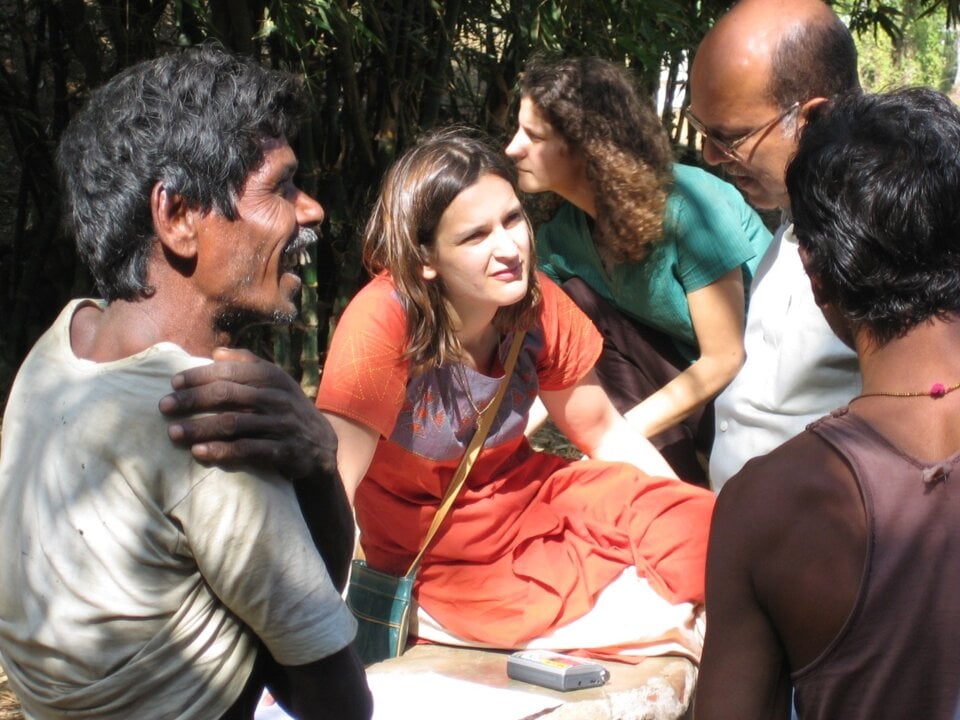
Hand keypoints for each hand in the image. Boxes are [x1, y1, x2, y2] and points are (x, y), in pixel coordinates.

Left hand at [159, 347, 336, 480]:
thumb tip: (216, 352)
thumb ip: (249, 364)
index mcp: (273, 377)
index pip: (231, 371)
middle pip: (228, 395)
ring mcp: (281, 425)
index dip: (200, 376)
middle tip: (164, 407)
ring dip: (200, 428)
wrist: (321, 445)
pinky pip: (248, 450)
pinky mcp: (283, 450)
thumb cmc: (287, 409)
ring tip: (173, 433)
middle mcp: (277, 398)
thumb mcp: (276, 382)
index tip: (173, 382)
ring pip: (234, 423)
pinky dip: (221, 451)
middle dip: (193, 400)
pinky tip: (199, 452)